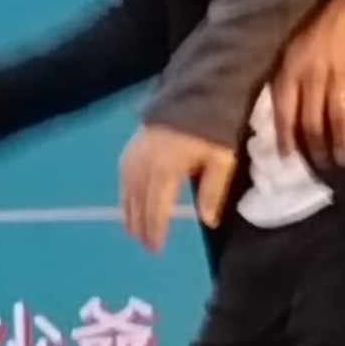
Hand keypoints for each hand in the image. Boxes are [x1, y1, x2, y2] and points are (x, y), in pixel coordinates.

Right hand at [119, 124, 238, 250]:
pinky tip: (128, 206)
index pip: (157, 208)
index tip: (156, 248)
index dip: (156, 229)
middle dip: (142, 227)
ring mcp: (134, 156)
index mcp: (165, 169)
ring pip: (127, 193)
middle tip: (145, 246)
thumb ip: (212, 191)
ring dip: (130, 214)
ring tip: (134, 233)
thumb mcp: (221, 160)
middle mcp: (144, 165)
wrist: (195, 96)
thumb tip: (207, 221)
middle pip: (139, 203)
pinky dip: (125, 196)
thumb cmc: (212, 130)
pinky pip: (123, 178)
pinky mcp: (130, 149)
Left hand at [270, 0, 344, 168]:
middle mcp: (314, 77)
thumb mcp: (290, 53)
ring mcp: (340, 77)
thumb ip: (287, 83)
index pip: (286, 112)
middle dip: (317, 148)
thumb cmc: (315, 32)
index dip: (287, 137)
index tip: (289, 157)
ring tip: (343, 161)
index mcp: (292, 71)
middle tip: (322, 165)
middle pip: (314, 122)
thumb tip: (287, 119)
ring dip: (341, 144)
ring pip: (339, 119)